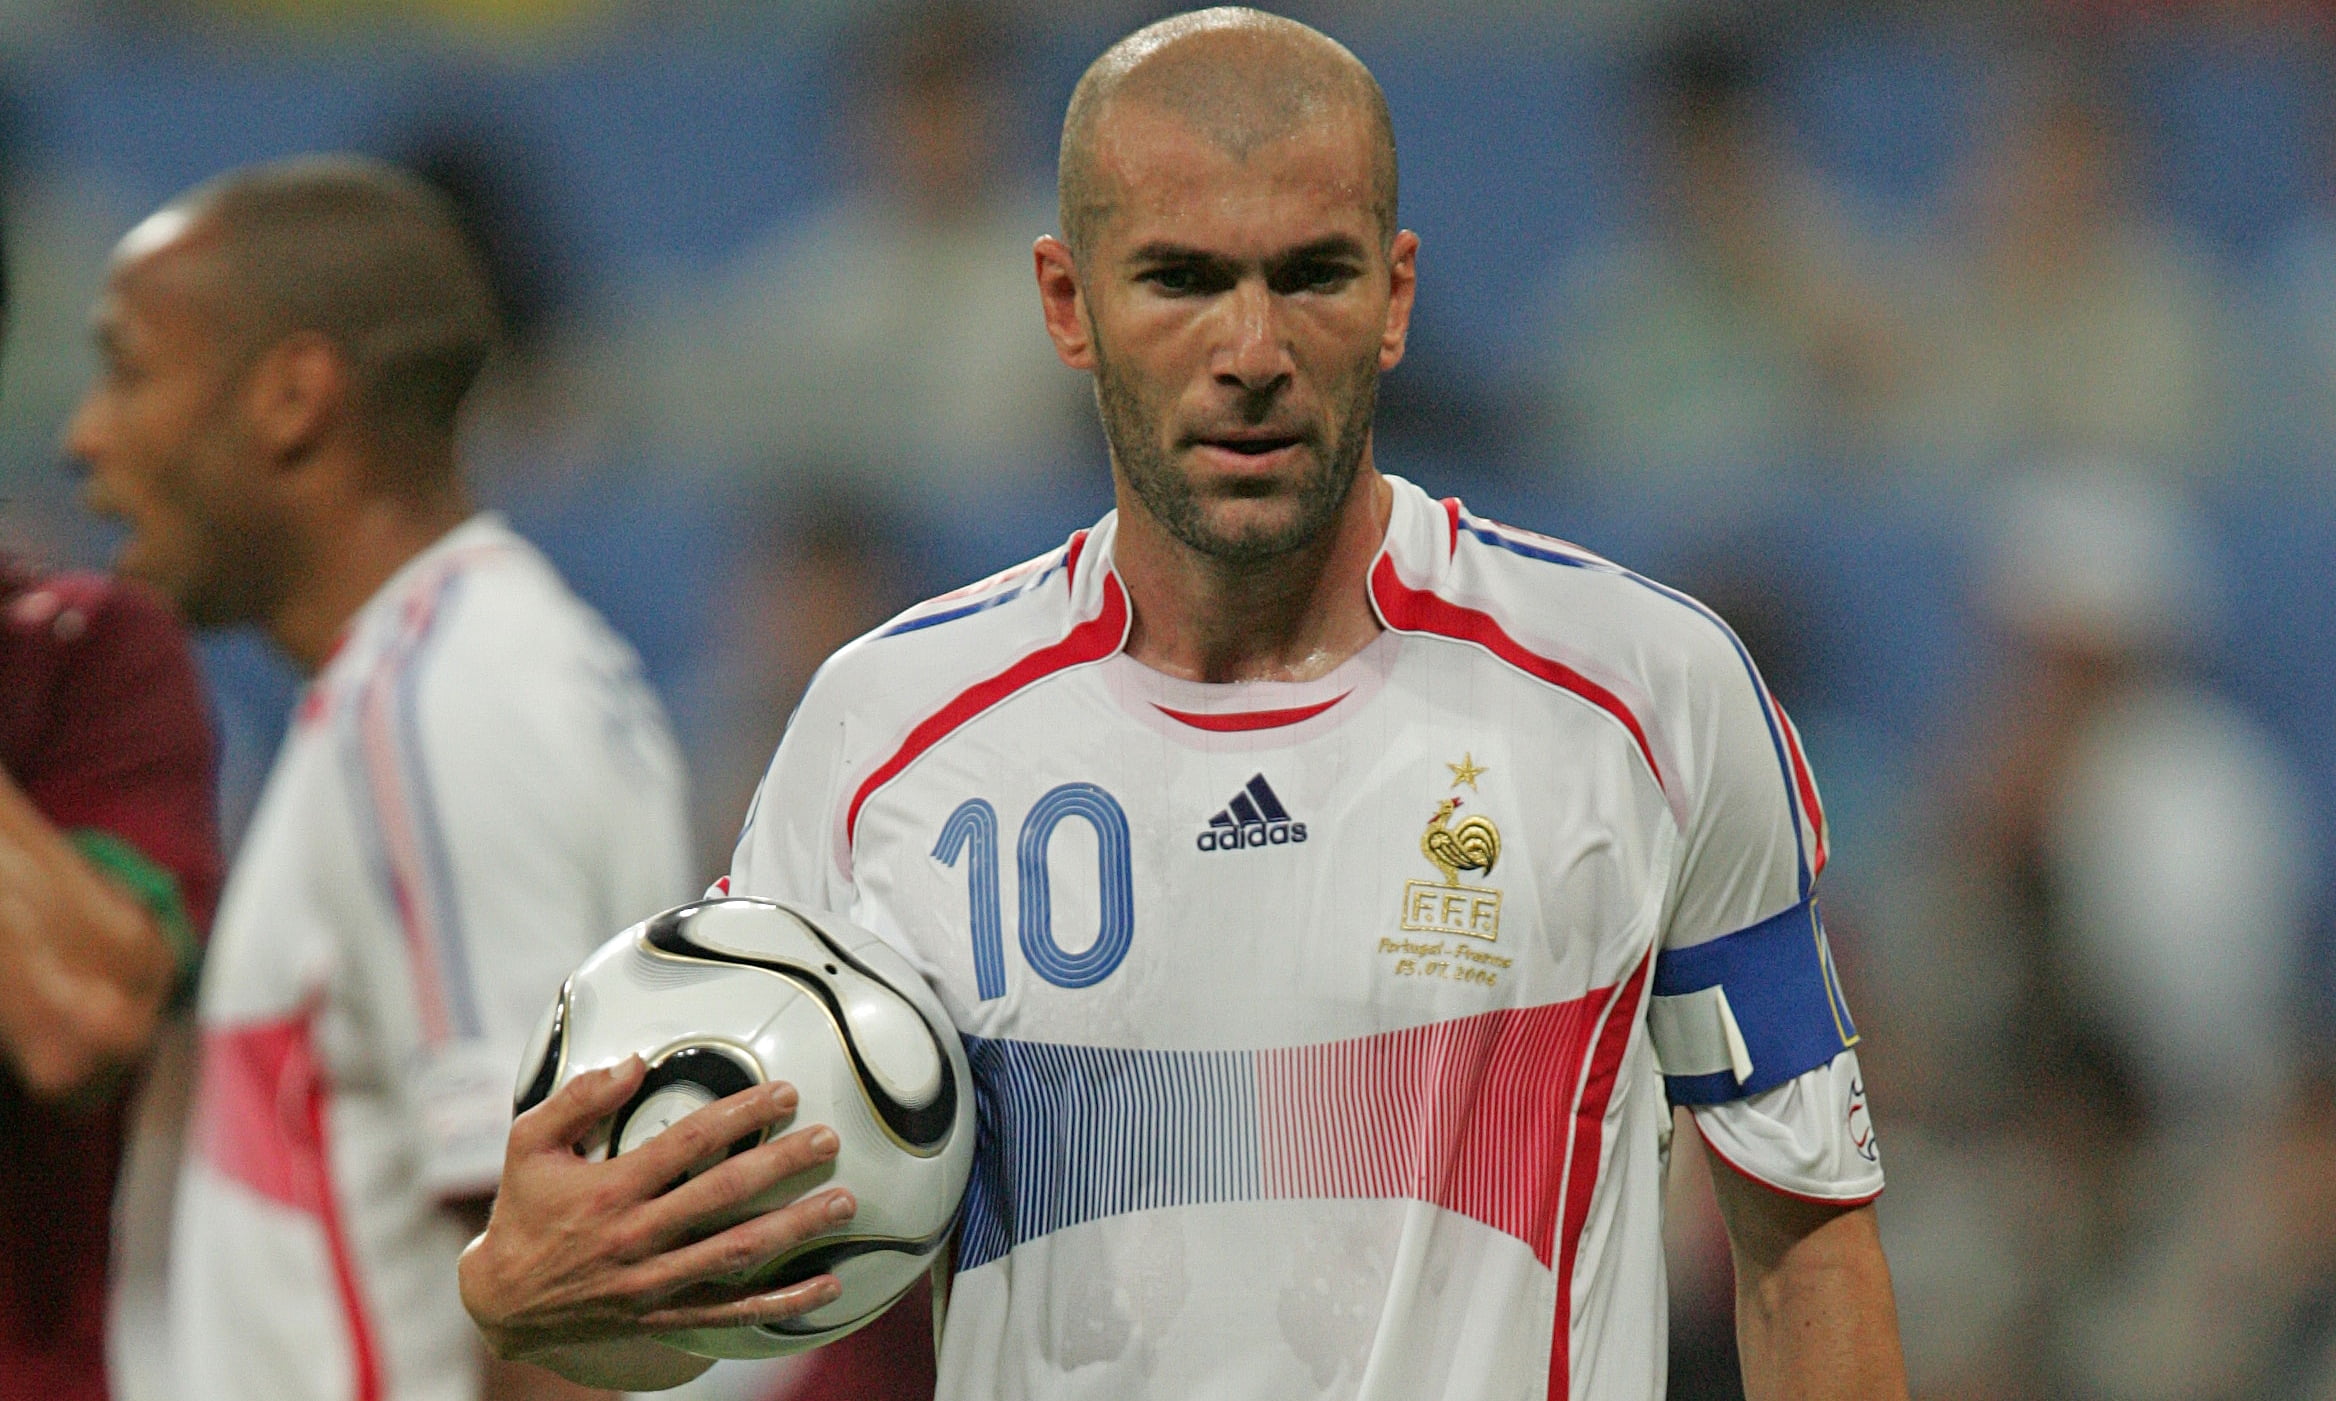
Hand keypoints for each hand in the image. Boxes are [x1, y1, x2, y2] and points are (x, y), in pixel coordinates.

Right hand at [458, 1056, 857, 1365]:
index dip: (740, 1114)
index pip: (688, 1144)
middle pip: (723, 1196)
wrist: (501, 1303)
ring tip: (844, 1203)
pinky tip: (827, 1285)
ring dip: (795, 1228)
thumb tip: (634, 1061)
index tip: (784, 1093)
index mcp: (610, 1190)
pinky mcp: (664, 1316)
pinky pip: (732, 1312)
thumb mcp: (528, 1143)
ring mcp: (653, 1283)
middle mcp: (636, 1237)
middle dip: (782, 1165)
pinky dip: (783, 1302)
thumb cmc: (523, 1211)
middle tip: (828, 1139)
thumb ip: (578, 1099)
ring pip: (737, 1253)